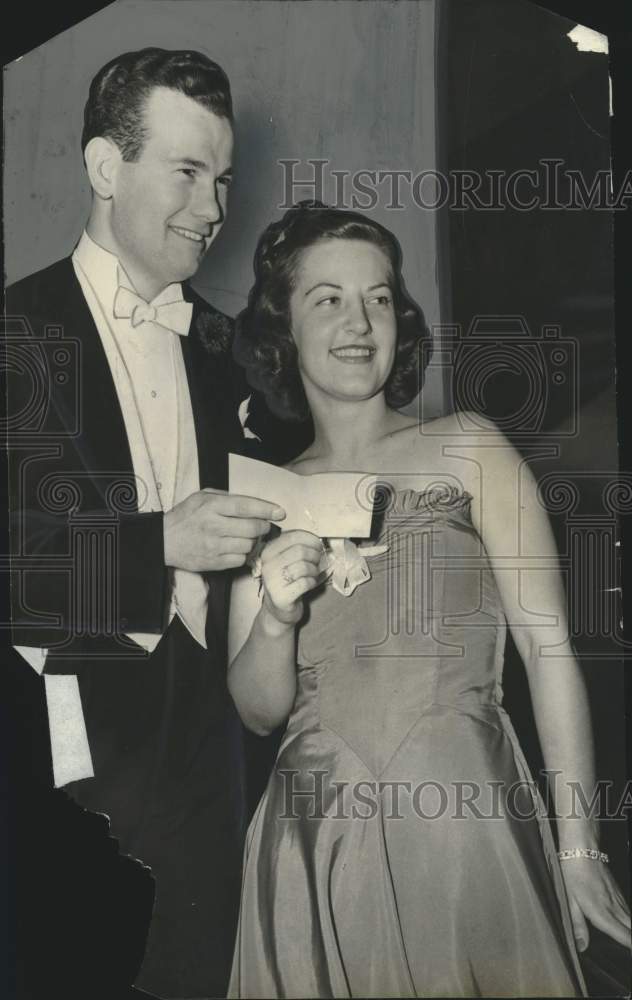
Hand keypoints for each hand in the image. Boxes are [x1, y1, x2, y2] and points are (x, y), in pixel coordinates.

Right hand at [163, 489, 284, 571]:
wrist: (164, 541)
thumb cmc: (185, 516)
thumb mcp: (201, 497)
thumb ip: (226, 497)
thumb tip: (253, 504)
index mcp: (211, 506)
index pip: (245, 506)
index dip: (266, 509)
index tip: (280, 512)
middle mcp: (214, 526)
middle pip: (252, 528)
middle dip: (263, 526)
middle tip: (263, 525)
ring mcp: (214, 546)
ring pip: (249, 545)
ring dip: (252, 540)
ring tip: (245, 536)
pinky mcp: (214, 562)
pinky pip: (240, 559)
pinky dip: (243, 554)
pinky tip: (236, 548)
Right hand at [260, 530, 325, 625]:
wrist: (278, 610)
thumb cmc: (286, 581)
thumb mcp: (285, 561)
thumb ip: (296, 547)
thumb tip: (317, 540)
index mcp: (268, 552)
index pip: (292, 536)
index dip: (310, 539)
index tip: (317, 545)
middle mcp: (267, 566)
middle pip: (300, 551)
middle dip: (314, 555)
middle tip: (317, 561)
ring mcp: (273, 582)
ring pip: (304, 566)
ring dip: (314, 570)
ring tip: (312, 574)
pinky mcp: (282, 597)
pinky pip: (305, 583)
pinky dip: (312, 582)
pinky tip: (309, 584)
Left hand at [560, 859, 630, 951]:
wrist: (581, 849)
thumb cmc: (572, 873)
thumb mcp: (569, 900)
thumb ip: (577, 924)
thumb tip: (582, 947)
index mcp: (602, 913)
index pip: (624, 936)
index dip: (631, 947)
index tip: (631, 954)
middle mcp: (614, 907)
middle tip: (629, 949)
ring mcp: (617, 898)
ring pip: (631, 919)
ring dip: (631, 931)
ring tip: (628, 939)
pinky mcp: (617, 891)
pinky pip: (628, 910)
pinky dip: (629, 920)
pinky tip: (625, 923)